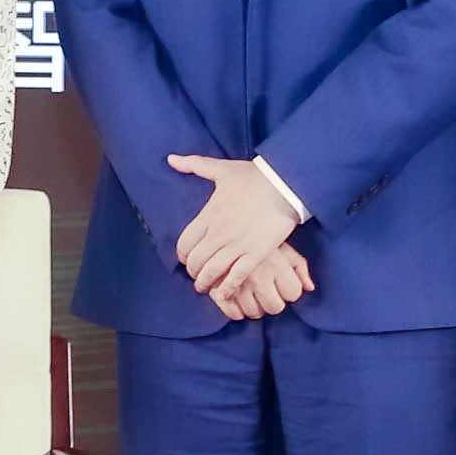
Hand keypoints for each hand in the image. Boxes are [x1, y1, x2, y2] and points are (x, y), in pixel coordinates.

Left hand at [165, 155, 299, 298]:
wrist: (285, 184)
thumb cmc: (254, 176)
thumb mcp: (221, 169)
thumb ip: (194, 165)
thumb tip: (170, 159)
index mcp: (208, 215)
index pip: (184, 244)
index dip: (182, 256)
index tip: (186, 259)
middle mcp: (218, 233)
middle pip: (196, 261)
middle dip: (193, 272)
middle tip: (196, 275)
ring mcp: (236, 245)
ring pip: (212, 272)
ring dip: (205, 283)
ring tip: (205, 288)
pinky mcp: (256, 254)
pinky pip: (236, 277)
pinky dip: (227, 289)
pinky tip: (223, 295)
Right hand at [208, 244, 310, 321]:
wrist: (223, 222)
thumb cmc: (257, 235)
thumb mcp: (283, 244)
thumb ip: (299, 266)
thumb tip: (310, 288)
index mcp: (276, 264)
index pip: (293, 294)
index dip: (290, 290)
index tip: (282, 283)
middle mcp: (258, 277)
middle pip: (275, 307)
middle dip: (273, 301)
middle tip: (267, 290)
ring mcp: (238, 285)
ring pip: (254, 312)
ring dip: (255, 306)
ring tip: (252, 293)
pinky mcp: (219, 288)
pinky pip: (233, 314)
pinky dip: (237, 311)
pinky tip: (238, 300)